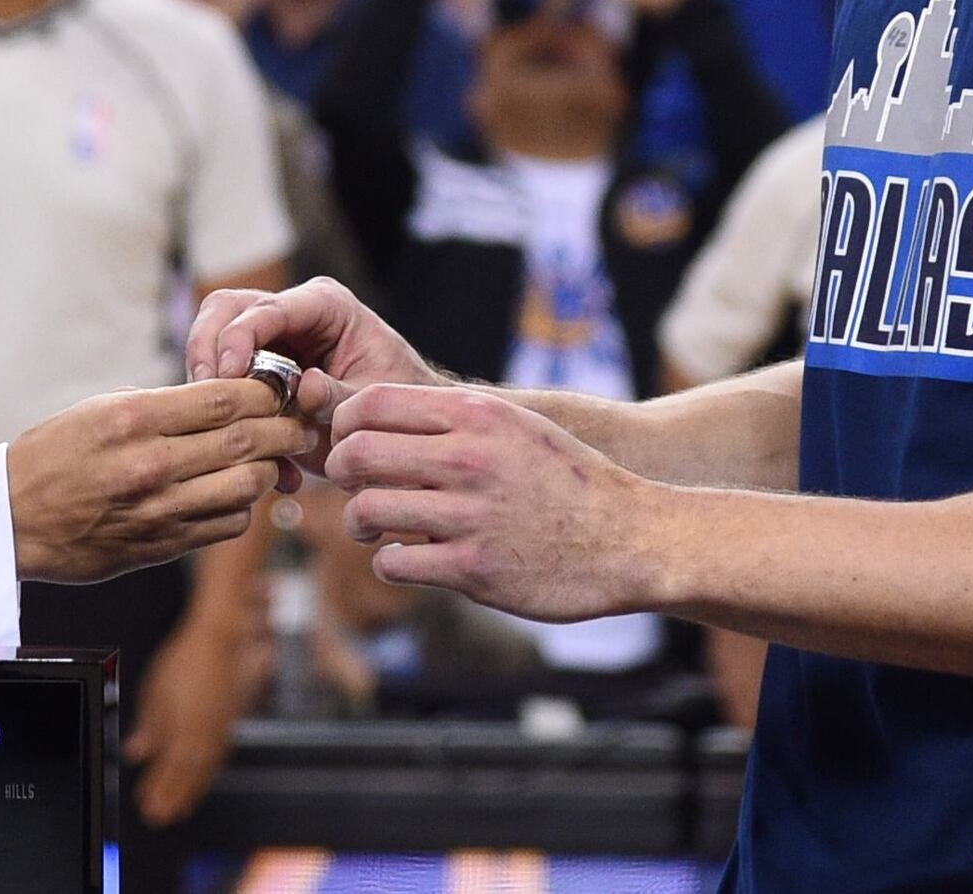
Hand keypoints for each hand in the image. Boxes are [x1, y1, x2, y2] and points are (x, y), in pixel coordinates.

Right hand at [5, 380, 314, 583]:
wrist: (12, 519)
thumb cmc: (53, 455)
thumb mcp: (101, 409)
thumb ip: (162, 406)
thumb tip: (221, 398)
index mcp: (134, 419)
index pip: (223, 398)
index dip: (264, 390)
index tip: (279, 386)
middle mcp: (151, 465)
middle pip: (244, 441)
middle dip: (283, 428)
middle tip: (299, 422)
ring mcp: (158, 510)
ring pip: (245, 486)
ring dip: (268, 470)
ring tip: (273, 458)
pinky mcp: (161, 546)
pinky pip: (225, 525)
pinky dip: (242, 507)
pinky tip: (236, 493)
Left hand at [122, 609, 258, 826]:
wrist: (218, 640)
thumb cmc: (184, 660)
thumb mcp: (154, 692)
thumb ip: (148, 727)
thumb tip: (136, 752)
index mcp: (181, 731)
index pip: (167, 771)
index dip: (156, 791)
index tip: (146, 806)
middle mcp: (202, 737)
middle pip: (186, 777)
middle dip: (172, 799)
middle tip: (161, 817)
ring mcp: (219, 731)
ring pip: (204, 771)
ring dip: (192, 791)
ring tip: (182, 807)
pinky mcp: (230, 723)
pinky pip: (219, 758)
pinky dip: (209, 774)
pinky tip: (204, 778)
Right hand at [185, 277, 442, 475]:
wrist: (398, 429)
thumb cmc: (394, 403)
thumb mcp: (375, 400)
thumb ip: (342, 395)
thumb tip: (305, 388)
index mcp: (325, 305)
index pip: (269, 307)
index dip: (240, 337)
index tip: (228, 373)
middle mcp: (291, 314)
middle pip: (225, 310)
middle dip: (207, 350)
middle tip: (206, 394)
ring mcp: (269, 340)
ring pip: (212, 342)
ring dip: (209, 386)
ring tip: (221, 427)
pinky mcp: (255, 372)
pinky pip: (221, 385)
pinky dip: (225, 417)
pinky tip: (253, 459)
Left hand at [326, 383, 658, 620]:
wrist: (632, 538)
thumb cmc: (570, 480)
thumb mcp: (517, 427)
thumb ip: (457, 418)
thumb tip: (385, 416)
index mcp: (476, 416)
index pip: (372, 403)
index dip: (344, 424)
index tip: (347, 443)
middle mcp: (469, 459)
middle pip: (356, 453)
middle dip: (340, 472)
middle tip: (350, 486)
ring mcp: (470, 515)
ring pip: (367, 510)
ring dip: (358, 522)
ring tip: (373, 527)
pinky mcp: (474, 568)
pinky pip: (395, 562)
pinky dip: (390, 561)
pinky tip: (407, 558)